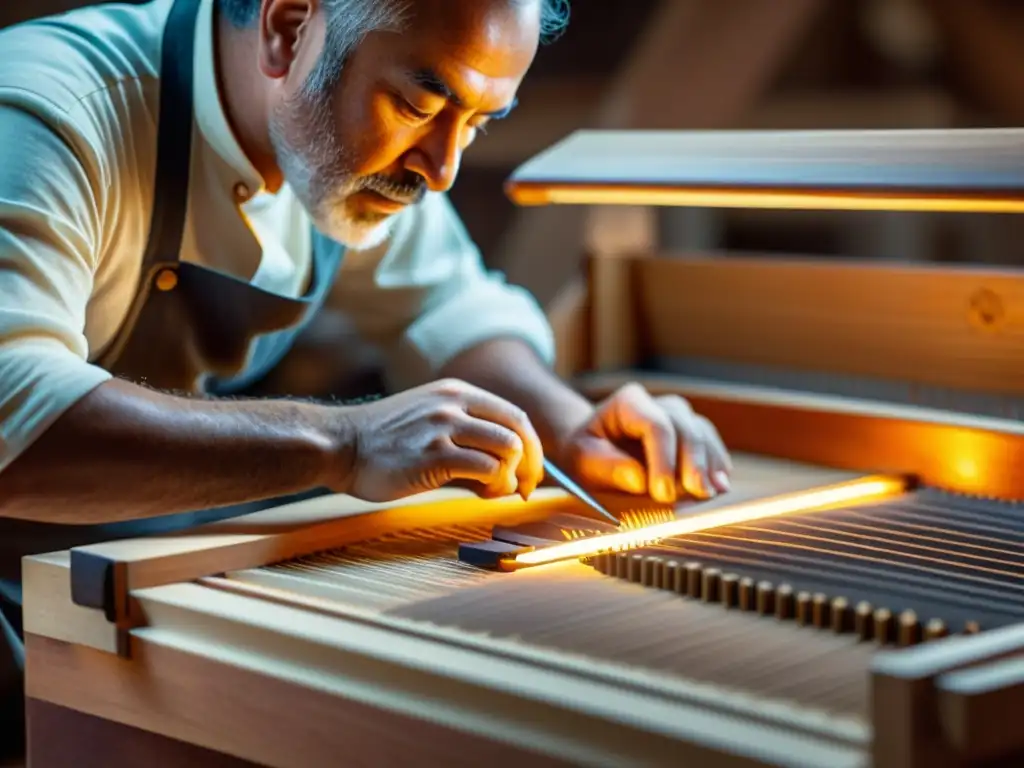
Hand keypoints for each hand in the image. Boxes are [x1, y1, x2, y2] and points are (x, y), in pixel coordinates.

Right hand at [339, 378, 543, 502]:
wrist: (340, 445)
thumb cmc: (383, 442)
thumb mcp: (429, 420)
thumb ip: (467, 435)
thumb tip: (509, 470)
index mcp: (456, 392)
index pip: (514, 415)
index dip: (532, 446)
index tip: (531, 471)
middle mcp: (454, 403)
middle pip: (518, 430)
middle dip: (531, 464)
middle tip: (527, 487)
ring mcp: (444, 426)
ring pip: (507, 449)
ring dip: (511, 477)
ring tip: (493, 491)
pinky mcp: (434, 455)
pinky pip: (486, 469)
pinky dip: (494, 485)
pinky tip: (480, 493)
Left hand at [559, 383, 731, 503]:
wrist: (594, 451)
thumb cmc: (586, 454)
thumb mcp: (584, 461)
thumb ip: (608, 467)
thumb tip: (639, 479)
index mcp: (629, 402)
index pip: (655, 425)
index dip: (663, 459)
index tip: (663, 493)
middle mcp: (659, 404)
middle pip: (685, 428)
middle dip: (692, 463)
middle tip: (696, 494)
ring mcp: (680, 417)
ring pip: (703, 434)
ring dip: (709, 465)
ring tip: (711, 492)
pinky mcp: (693, 434)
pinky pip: (712, 445)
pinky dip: (717, 465)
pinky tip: (720, 486)